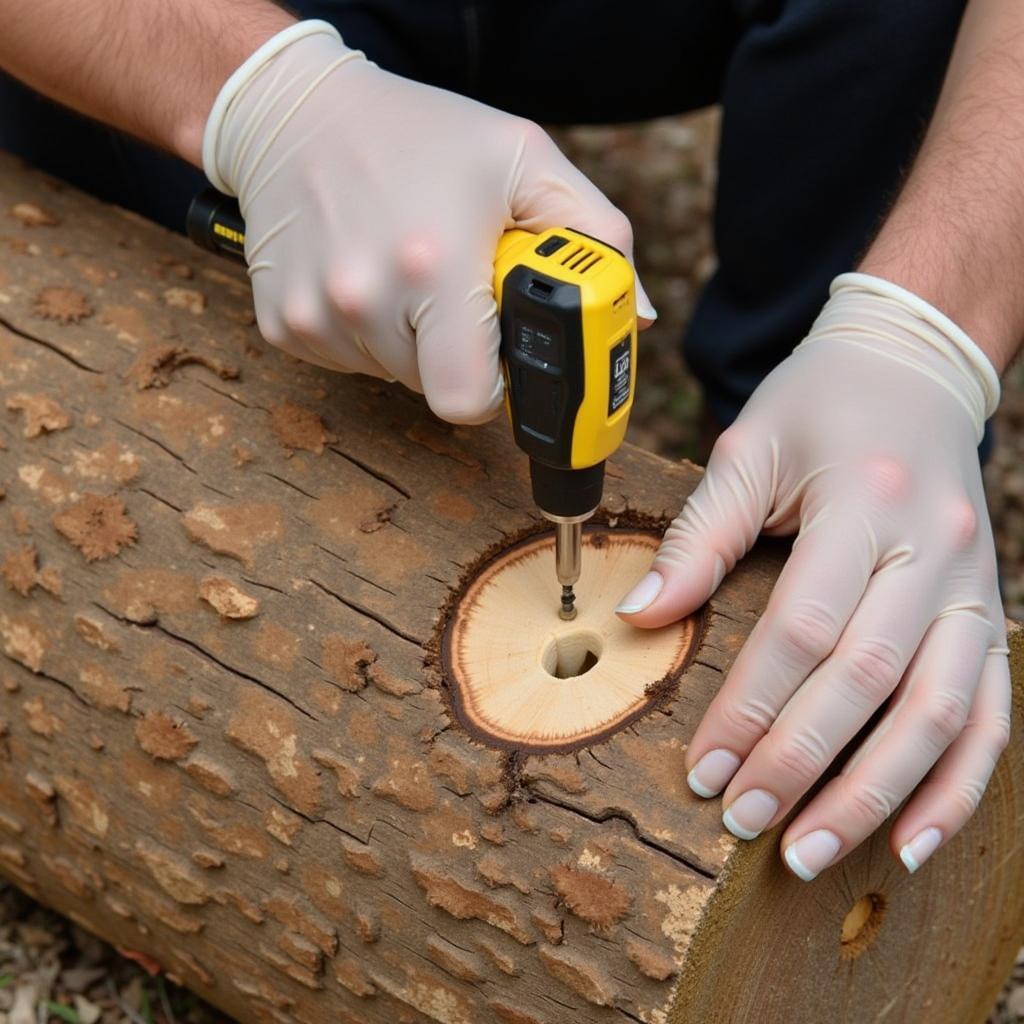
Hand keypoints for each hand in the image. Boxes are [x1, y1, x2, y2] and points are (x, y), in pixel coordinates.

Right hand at [203, 21, 654, 423]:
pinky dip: (366, 335)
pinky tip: (364, 274)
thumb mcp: (523, 159)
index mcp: (433, 265)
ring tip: (405, 271)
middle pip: (437, 391)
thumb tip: (634, 314)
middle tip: (453, 288)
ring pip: (393, 378)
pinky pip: (349, 363)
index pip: (471, 401)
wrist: (294, 114)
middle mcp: (364, 300)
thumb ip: (595, 236)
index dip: (496, 385)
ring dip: (412, 342)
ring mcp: (315, 318)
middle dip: (459, 353)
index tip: (500, 354)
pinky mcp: (283, 326)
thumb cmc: (421, 135)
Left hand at [617, 274, 1009, 879]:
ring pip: (941, 713)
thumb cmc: (821, 406)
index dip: (751, 705)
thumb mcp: (749, 448)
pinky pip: (991, 714)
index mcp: (865, 503)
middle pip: (870, 680)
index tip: (704, 767)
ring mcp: (975, 586)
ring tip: (810, 852)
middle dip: (802, 762)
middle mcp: (934, 549)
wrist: (912, 370)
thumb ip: (699, 536)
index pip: (804, 626)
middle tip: (744, 821)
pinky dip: (956, 785)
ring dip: (876, 795)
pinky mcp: (991, 612)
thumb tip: (642, 617)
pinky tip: (910, 841)